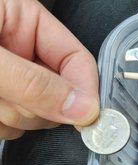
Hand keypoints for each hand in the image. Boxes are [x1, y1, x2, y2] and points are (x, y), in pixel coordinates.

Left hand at [0, 0, 98, 139]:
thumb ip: (33, 82)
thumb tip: (82, 108)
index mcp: (24, 21)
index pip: (76, 58)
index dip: (84, 90)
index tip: (87, 118)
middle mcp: (20, 52)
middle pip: (59, 94)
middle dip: (34, 105)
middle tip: (5, 95)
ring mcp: (9, 81)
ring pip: (35, 116)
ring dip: (10, 116)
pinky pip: (14, 127)